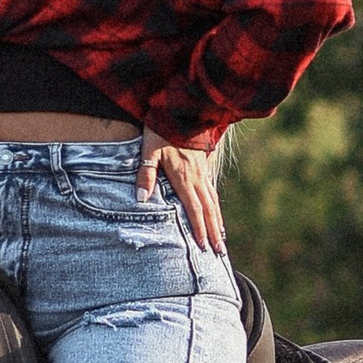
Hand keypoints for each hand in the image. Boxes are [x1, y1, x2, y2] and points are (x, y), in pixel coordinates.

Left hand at [139, 134, 227, 254]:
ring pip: (213, 201)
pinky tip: (216, 213)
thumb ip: (146, 174)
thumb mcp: (148, 149)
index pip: (193, 208)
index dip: (199, 228)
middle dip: (214, 232)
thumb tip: (141, 198)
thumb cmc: (161, 129)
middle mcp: (197, 176)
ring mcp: (202, 171)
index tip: (203, 246)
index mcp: (184, 176)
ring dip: (218, 221)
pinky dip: (216, 206)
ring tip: (222, 238)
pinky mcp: (204, 165)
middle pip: (208, 209)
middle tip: (219, 252)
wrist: (181, 109)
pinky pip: (212, 190)